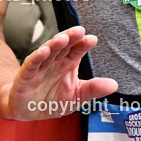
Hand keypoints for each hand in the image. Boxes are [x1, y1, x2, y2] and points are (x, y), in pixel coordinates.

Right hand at [3, 26, 117, 120]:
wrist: (27, 110)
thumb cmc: (51, 100)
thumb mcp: (76, 97)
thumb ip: (93, 89)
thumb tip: (114, 85)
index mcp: (68, 64)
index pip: (77, 51)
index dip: (83, 45)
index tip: (92, 39)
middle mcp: (54, 62)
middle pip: (63, 47)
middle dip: (71, 38)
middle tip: (79, 31)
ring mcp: (40, 67)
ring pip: (48, 52)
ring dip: (54, 44)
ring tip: (63, 38)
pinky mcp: (26, 75)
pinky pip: (32, 64)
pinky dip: (37, 57)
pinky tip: (43, 51)